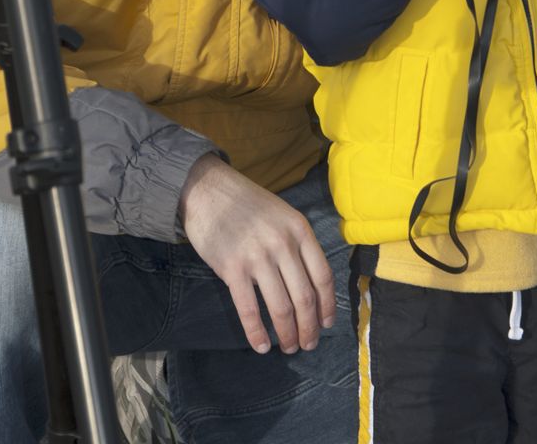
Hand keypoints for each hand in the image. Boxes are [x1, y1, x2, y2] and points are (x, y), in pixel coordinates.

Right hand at [179, 155, 336, 353]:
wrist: (209, 189)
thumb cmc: (248, 204)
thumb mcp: (283, 215)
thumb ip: (297, 244)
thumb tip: (309, 285)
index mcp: (300, 230)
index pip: (322, 276)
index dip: (327, 305)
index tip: (326, 324)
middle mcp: (283, 244)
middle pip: (304, 297)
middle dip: (309, 328)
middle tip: (308, 344)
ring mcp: (258, 256)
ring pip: (281, 307)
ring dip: (287, 334)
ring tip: (288, 347)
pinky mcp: (232, 268)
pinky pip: (249, 309)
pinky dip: (256, 333)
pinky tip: (260, 346)